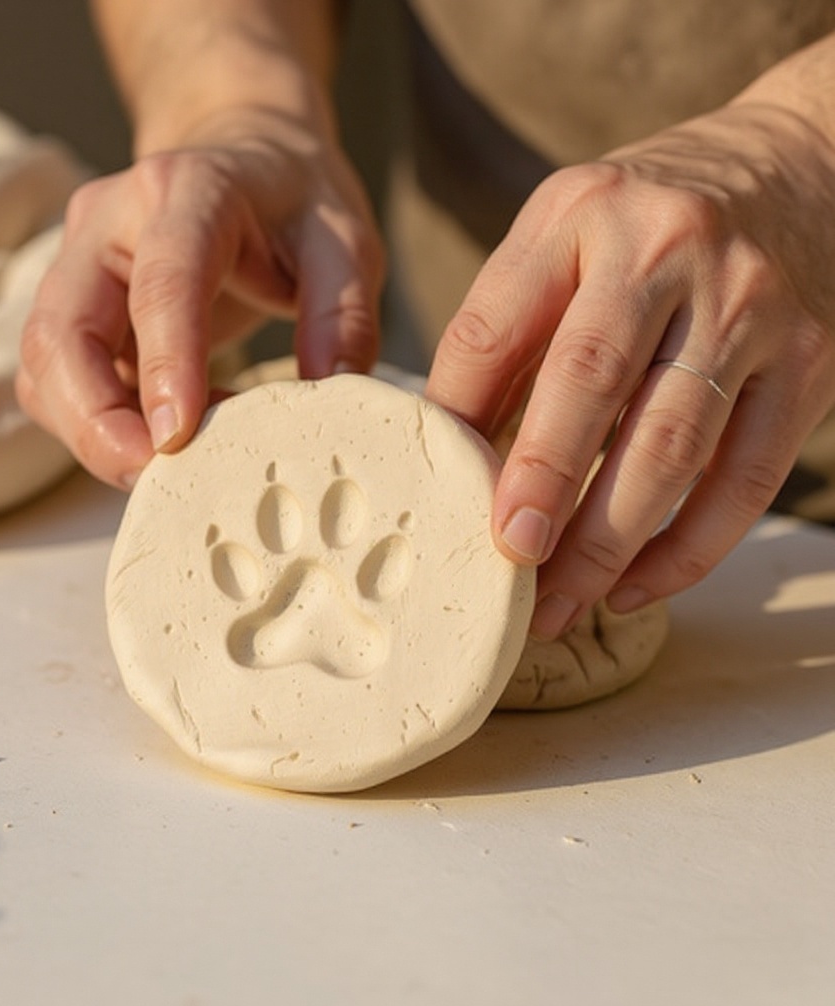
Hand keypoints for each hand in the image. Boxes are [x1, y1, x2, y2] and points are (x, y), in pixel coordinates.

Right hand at [17, 108, 383, 488]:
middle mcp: (109, 223)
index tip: (175, 435)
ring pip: (45, 364)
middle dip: (95, 420)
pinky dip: (94, 426)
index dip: (164, 360)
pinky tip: (155, 442)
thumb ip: (343, 314)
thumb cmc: (292, 204)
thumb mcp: (345, 243)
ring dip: (90, 432)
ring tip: (165, 469)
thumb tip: (328, 389)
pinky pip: (56, 380)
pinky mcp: (73, 310)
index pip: (162, 278)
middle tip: (152, 478)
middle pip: (63, 329)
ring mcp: (78, 265)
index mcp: (187, 191)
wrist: (244, 163)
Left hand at [426, 101, 834, 637]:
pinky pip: (746, 479)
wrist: (797, 170)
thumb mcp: (564, 240)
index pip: (494, 327)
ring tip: (561, 603)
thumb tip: (453, 451)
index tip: (439, 493)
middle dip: (543, 483)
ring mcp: (746, 307)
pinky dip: (688, 548)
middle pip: (591, 382)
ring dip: (609, 541)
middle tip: (509, 558)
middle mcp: (666, 251)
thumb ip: (509, 333)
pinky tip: (636, 587)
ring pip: (671, 446)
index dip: (459, 417)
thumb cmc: (650, 226)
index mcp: (578, 215)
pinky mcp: (808, 363)